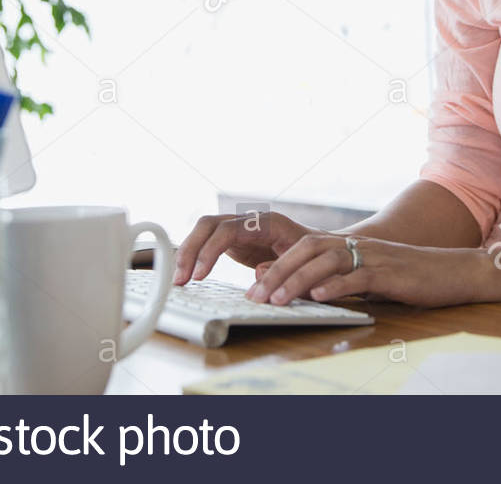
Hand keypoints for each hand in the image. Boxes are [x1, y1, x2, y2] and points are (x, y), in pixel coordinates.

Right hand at [173, 211, 318, 284]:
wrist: (322, 251)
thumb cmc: (316, 258)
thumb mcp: (305, 265)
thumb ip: (285, 269)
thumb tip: (260, 275)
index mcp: (268, 223)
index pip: (229, 230)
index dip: (210, 251)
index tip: (200, 276)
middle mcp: (250, 221)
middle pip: (209, 224)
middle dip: (191, 250)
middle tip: (180, 279)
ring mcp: (240, 229)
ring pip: (204, 231)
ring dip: (188, 253)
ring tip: (178, 280)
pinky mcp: (235, 241)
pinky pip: (208, 242)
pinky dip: (195, 256)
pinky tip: (187, 274)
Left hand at [245, 234, 485, 307]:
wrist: (454, 272)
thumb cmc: (410, 278)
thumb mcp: (369, 278)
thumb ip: (338, 280)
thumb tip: (302, 290)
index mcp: (350, 246)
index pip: (304, 248)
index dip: (276, 265)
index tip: (253, 287)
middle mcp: (358, 246)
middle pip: (308, 250)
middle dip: (278, 271)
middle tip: (255, 295)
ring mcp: (375, 257)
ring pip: (329, 261)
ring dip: (299, 280)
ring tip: (278, 298)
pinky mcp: (392, 273)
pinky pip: (360, 276)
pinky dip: (338, 285)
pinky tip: (321, 295)